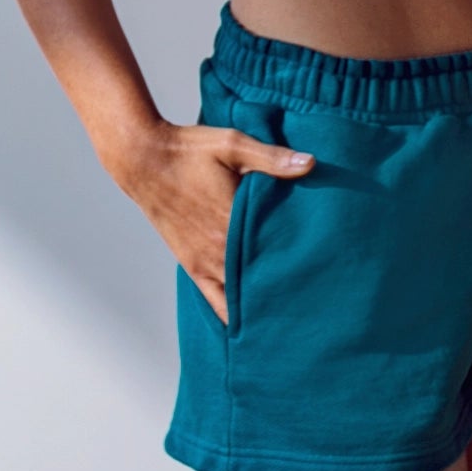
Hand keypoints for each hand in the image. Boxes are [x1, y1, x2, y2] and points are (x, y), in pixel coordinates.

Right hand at [116, 121, 312, 322]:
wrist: (143, 159)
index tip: (328, 274)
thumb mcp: (232, 144)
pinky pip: (213, 299)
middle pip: (262, 280)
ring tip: (291, 317)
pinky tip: (249, 325)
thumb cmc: (189, 150)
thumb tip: (309, 163)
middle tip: (319, 301)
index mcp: (233, 219)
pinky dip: (231, 314)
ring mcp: (204, 260)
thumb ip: (271, 158)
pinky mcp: (191, 265)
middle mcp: (220, 247)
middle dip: (288, 290)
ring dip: (263, 304)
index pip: (277, 252)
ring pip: (239, 297)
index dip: (302, 263)